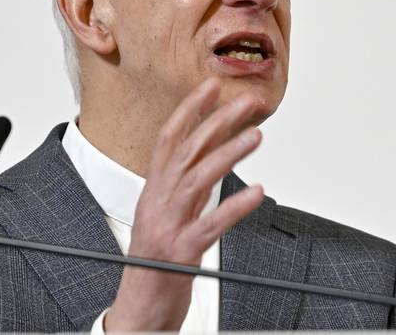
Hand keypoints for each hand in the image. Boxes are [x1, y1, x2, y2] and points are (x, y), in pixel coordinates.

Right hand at [105, 78, 264, 331]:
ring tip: (256, 136)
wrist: (138, 308)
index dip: (190, 110)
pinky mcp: (181, 252)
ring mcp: (167, 226)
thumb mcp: (165, 215)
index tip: (212, 87)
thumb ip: (186, 187)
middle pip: (188, 151)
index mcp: (154, 190)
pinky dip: (235, 207)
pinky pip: (211, 224)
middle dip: (218, 122)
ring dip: (229, 154)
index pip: (169, 138)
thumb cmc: (155, 260)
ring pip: (198, 179)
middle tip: (246, 103)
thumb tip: (213, 157)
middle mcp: (157, 201)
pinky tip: (257, 192)